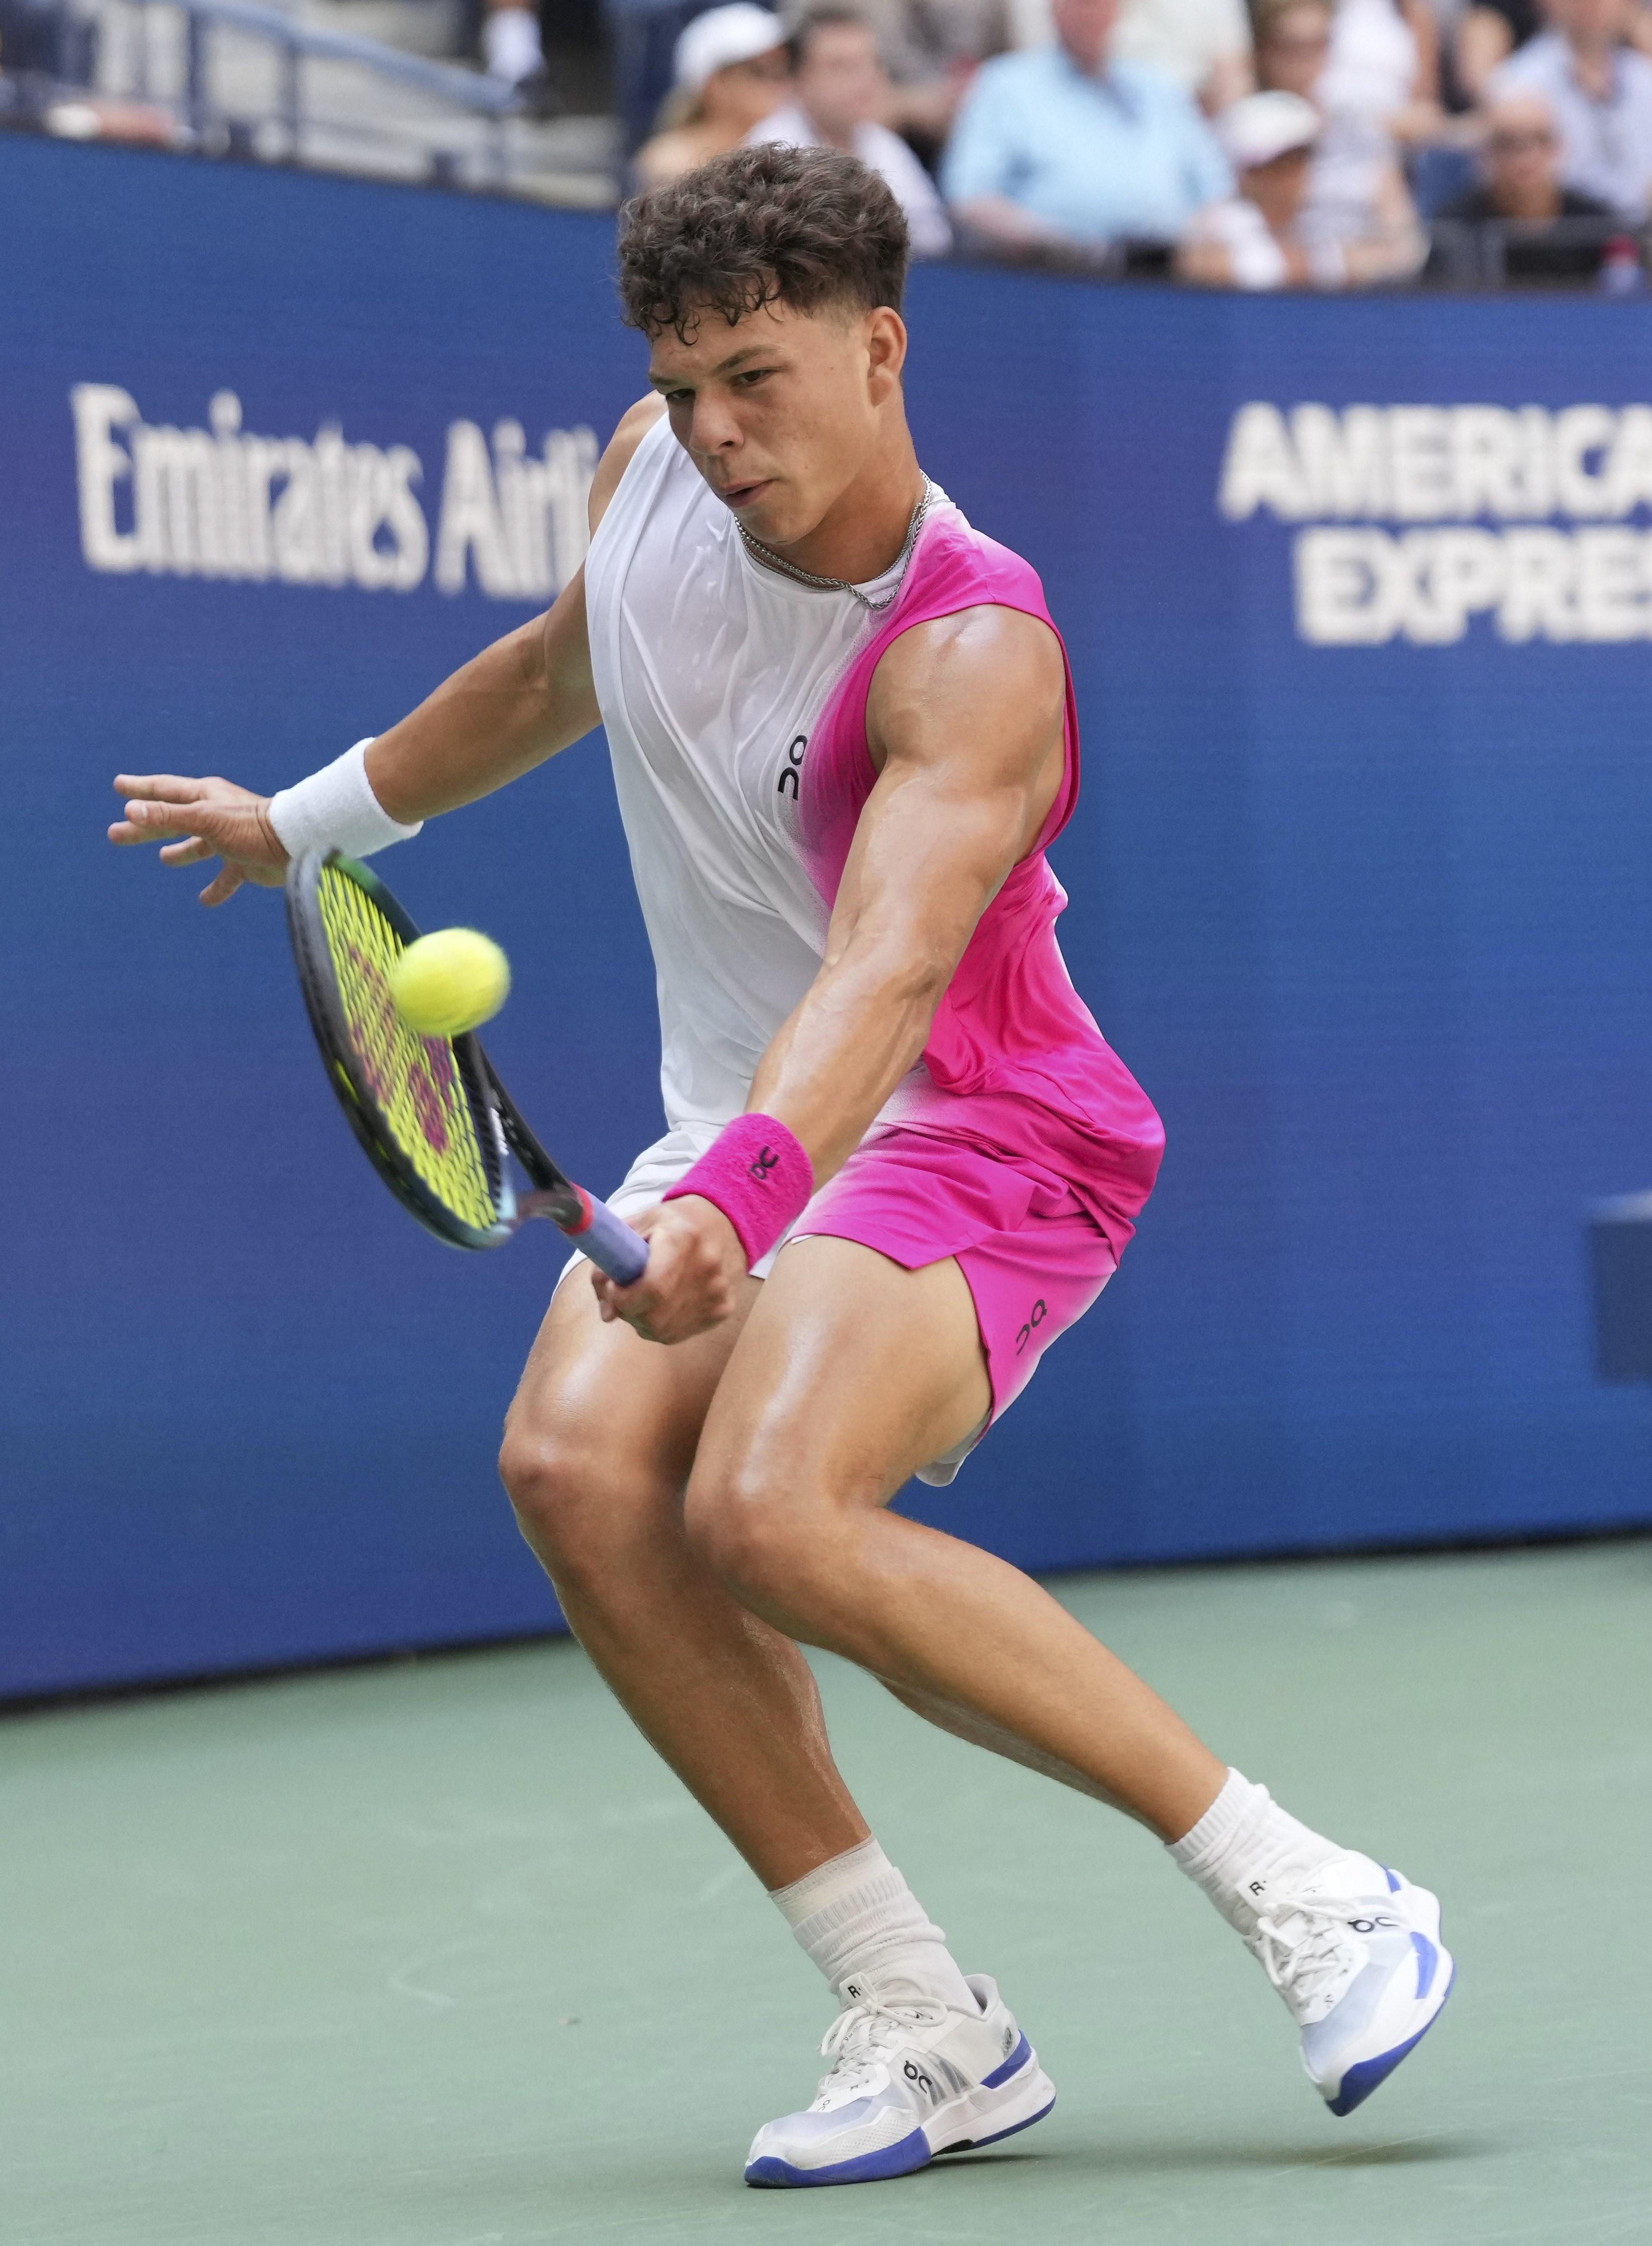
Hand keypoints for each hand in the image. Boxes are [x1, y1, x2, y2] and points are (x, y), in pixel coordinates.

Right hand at [109, 773, 288, 905]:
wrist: (296, 845)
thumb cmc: (251, 825)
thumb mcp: (205, 818)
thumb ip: (168, 816)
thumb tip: (131, 811)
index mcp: (205, 797)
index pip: (164, 791)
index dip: (140, 790)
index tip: (118, 786)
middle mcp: (216, 815)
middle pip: (172, 822)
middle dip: (145, 829)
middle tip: (114, 835)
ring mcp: (231, 840)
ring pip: (197, 847)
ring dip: (180, 853)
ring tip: (163, 860)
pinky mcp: (245, 863)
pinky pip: (226, 878)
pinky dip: (216, 889)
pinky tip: (205, 900)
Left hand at [590, 1195, 746, 1343]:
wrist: (726, 1222)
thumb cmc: (673, 1223)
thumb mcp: (637, 1226)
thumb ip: (612, 1262)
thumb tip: (607, 1313)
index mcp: (683, 1237)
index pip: (652, 1288)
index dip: (624, 1298)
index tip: (614, 1290)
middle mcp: (706, 1267)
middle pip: (654, 1317)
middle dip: (628, 1312)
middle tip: (625, 1296)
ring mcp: (718, 1292)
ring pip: (663, 1331)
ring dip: (642, 1321)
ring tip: (644, 1298)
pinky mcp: (723, 1309)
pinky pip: (678, 1333)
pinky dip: (661, 1325)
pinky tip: (663, 1303)